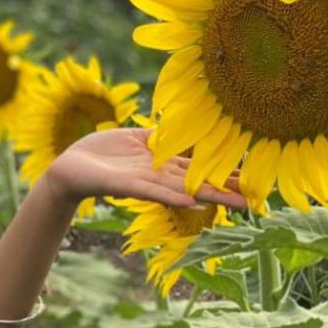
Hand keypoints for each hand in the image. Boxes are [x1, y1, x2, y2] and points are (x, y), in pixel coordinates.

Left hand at [42, 127, 248, 210]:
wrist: (69, 167)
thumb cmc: (102, 153)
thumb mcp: (136, 137)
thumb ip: (162, 134)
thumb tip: (187, 123)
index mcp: (162, 163)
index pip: (200, 168)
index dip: (225, 174)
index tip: (254, 179)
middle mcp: (158, 175)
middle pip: (198, 182)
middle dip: (227, 190)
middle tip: (258, 200)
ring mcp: (144, 181)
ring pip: (182, 190)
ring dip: (209, 197)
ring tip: (238, 204)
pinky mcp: (125, 185)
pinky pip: (152, 191)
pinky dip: (172, 197)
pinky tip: (193, 204)